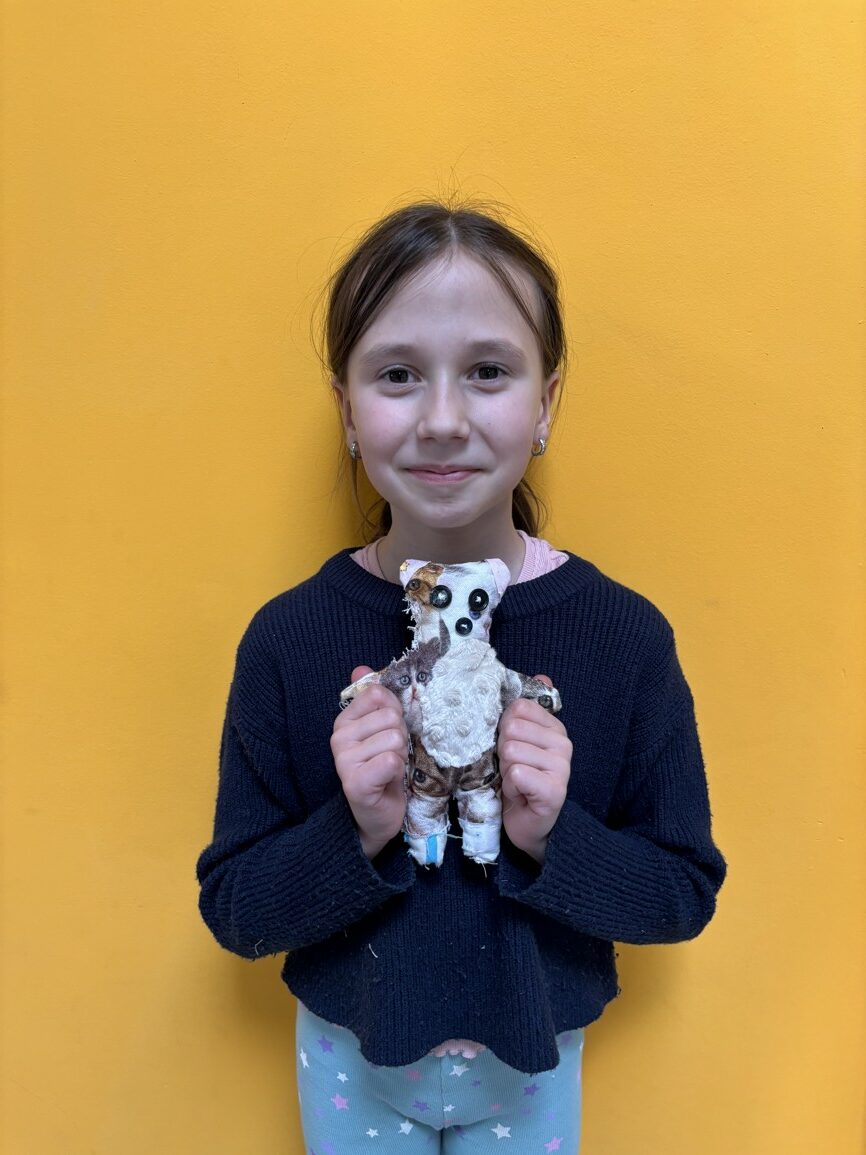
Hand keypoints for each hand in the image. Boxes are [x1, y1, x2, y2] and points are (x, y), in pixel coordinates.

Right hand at [330, 665, 408, 859]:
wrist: (376, 815)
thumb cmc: (381, 770)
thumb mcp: (379, 731)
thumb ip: (372, 699)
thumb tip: (360, 669)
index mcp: (344, 721)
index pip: (379, 695)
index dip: (394, 713)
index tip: (387, 734)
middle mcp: (339, 738)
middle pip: (391, 717)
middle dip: (400, 738)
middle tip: (390, 756)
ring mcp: (344, 760)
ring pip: (394, 739)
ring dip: (400, 756)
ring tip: (389, 769)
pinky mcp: (356, 782)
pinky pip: (392, 760)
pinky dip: (397, 771)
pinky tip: (387, 781)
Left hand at [497, 675, 571, 864]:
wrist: (528, 824)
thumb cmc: (520, 781)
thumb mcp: (519, 741)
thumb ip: (527, 711)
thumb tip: (543, 675)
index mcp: (555, 728)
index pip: (518, 708)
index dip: (504, 729)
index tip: (513, 748)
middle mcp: (564, 744)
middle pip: (512, 729)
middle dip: (502, 752)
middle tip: (513, 769)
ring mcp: (562, 767)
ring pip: (512, 752)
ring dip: (505, 771)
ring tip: (516, 783)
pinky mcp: (555, 791)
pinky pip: (518, 773)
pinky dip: (511, 786)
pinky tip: (521, 795)